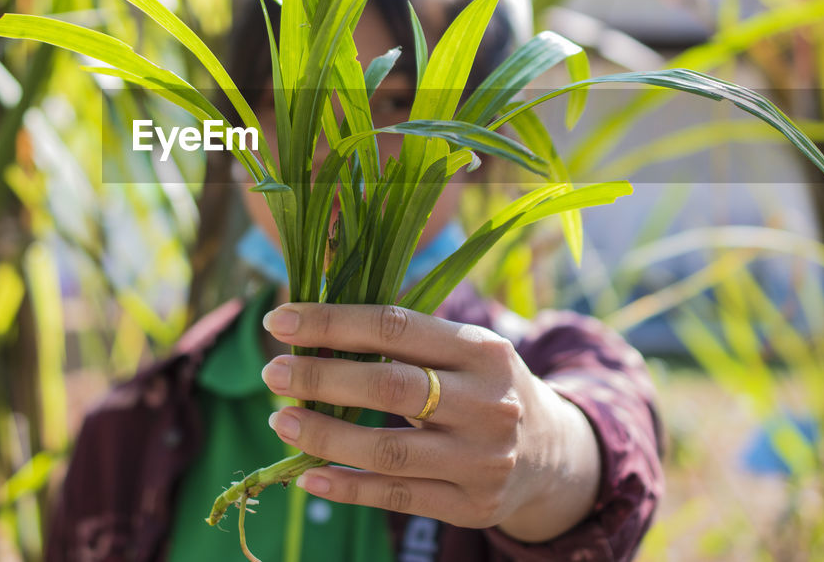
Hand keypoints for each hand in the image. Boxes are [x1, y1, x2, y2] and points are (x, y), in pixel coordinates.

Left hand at [259, 302, 600, 541]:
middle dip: (321, 378)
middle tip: (272, 371)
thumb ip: (402, 338)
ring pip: (387, 450)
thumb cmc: (481, 387)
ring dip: (323, 436)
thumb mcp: (463, 350)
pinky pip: (395, 496)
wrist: (551, 454)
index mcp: (482, 350)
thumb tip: (309, 324)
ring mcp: (482, 459)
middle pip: (389, 387)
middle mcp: (488, 403)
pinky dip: (346, 487)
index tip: (279, 320)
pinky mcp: (471, 504)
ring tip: (280, 420)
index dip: (331, 322)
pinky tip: (307, 475)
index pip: (394, 327)